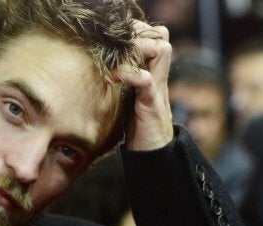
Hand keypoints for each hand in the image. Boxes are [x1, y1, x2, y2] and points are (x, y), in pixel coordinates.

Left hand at [114, 20, 173, 150]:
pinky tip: (112, 78)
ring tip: (116, 54)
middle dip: (140, 33)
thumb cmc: (138, 129)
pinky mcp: (152, 104)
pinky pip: (146, 79)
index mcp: (152, 74)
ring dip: (137, 47)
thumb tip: (99, 70)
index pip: (156, 38)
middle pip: (162, 37)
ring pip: (161, 50)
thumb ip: (124, 84)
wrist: (153, 156)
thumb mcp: (129, 100)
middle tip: (117, 40)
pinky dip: (129, 74)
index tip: (115, 36)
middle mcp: (158, 77)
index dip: (139, 31)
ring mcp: (157, 89)